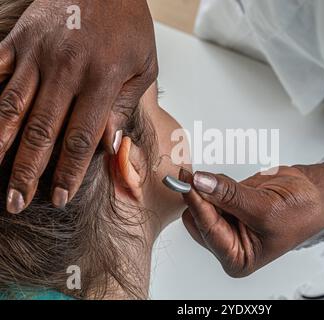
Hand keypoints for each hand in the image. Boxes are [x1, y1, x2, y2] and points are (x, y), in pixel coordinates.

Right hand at [0, 0, 157, 212]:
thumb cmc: (129, 25)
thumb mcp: (144, 67)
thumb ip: (124, 106)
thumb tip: (109, 146)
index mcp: (102, 81)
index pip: (82, 138)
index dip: (69, 172)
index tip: (59, 198)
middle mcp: (67, 71)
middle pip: (42, 132)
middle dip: (28, 172)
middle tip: (16, 202)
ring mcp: (38, 54)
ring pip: (11, 108)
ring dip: (1, 146)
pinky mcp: (19, 39)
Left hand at [180, 164, 323, 276]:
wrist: (316, 193)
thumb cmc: (302, 211)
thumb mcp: (265, 208)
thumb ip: (229, 195)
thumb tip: (200, 182)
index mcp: (238, 258)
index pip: (207, 229)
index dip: (197, 204)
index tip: (187, 181)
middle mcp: (229, 243)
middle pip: (198, 217)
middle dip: (199, 196)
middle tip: (198, 175)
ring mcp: (227, 222)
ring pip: (201, 201)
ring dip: (208, 187)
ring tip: (231, 183)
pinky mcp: (228, 204)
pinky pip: (209, 189)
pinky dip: (215, 181)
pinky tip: (229, 181)